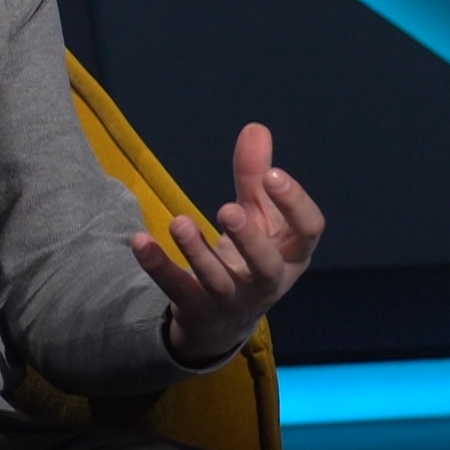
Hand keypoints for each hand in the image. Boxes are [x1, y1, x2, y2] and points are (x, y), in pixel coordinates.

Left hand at [130, 122, 322, 364]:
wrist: (223, 320)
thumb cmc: (250, 255)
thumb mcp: (258, 216)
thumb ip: (255, 176)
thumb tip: (256, 129)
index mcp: (292, 254)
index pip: (308, 232)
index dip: (295, 204)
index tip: (272, 175)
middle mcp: (268, 282)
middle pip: (267, 266)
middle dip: (249, 240)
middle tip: (226, 209)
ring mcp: (232, 300)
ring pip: (219, 282)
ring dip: (198, 253)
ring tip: (178, 222)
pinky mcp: (196, 309)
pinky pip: (177, 290)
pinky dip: (158, 267)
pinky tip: (140, 242)